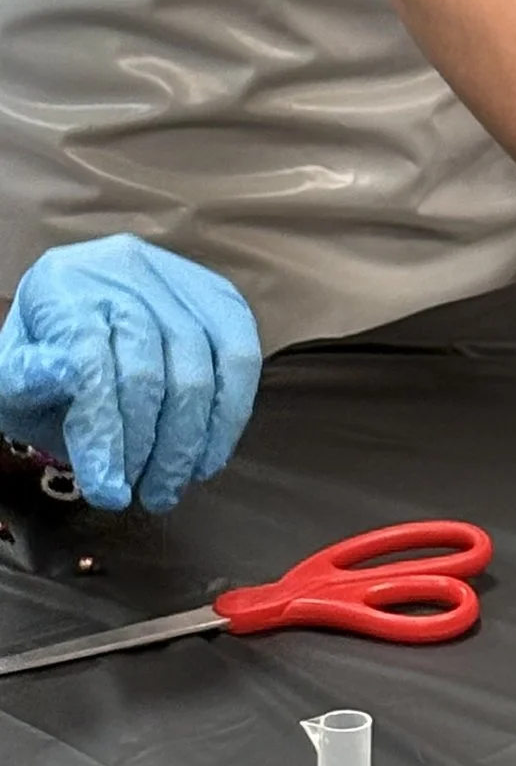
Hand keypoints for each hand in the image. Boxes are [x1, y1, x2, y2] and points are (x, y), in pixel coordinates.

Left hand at [0, 237, 262, 515]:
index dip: (104, 431)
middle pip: (149, 367)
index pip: (90, 361)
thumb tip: (67, 377)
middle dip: (151, 446)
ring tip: (173, 483)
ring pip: (201, 365)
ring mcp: (176, 278)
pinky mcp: (217, 295)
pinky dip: (231, 413)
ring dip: (191, 439)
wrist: (76, 326)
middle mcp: (122, 269)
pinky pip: (241, 355)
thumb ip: (27, 381)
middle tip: (148, 496)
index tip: (108, 490)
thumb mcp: (13, 381)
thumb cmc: (44, 366)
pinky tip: (210, 452)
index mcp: (60, 286)